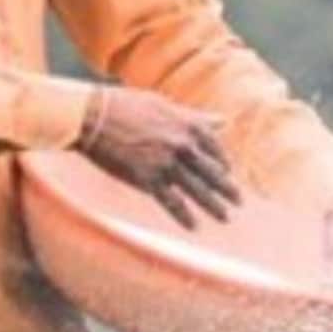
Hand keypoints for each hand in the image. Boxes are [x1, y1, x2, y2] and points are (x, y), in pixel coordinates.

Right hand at [75, 86, 241, 228]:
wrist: (93, 117)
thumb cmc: (125, 106)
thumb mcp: (164, 105)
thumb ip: (195, 117)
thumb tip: (223, 121)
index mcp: (189, 125)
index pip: (215, 149)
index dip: (223, 163)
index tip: (228, 173)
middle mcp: (183, 146)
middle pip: (211, 172)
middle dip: (226, 189)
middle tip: (239, 202)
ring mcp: (167, 164)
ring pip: (197, 190)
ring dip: (213, 206)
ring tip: (225, 218)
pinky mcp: (148, 180)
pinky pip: (172, 202)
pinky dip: (184, 215)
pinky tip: (194, 226)